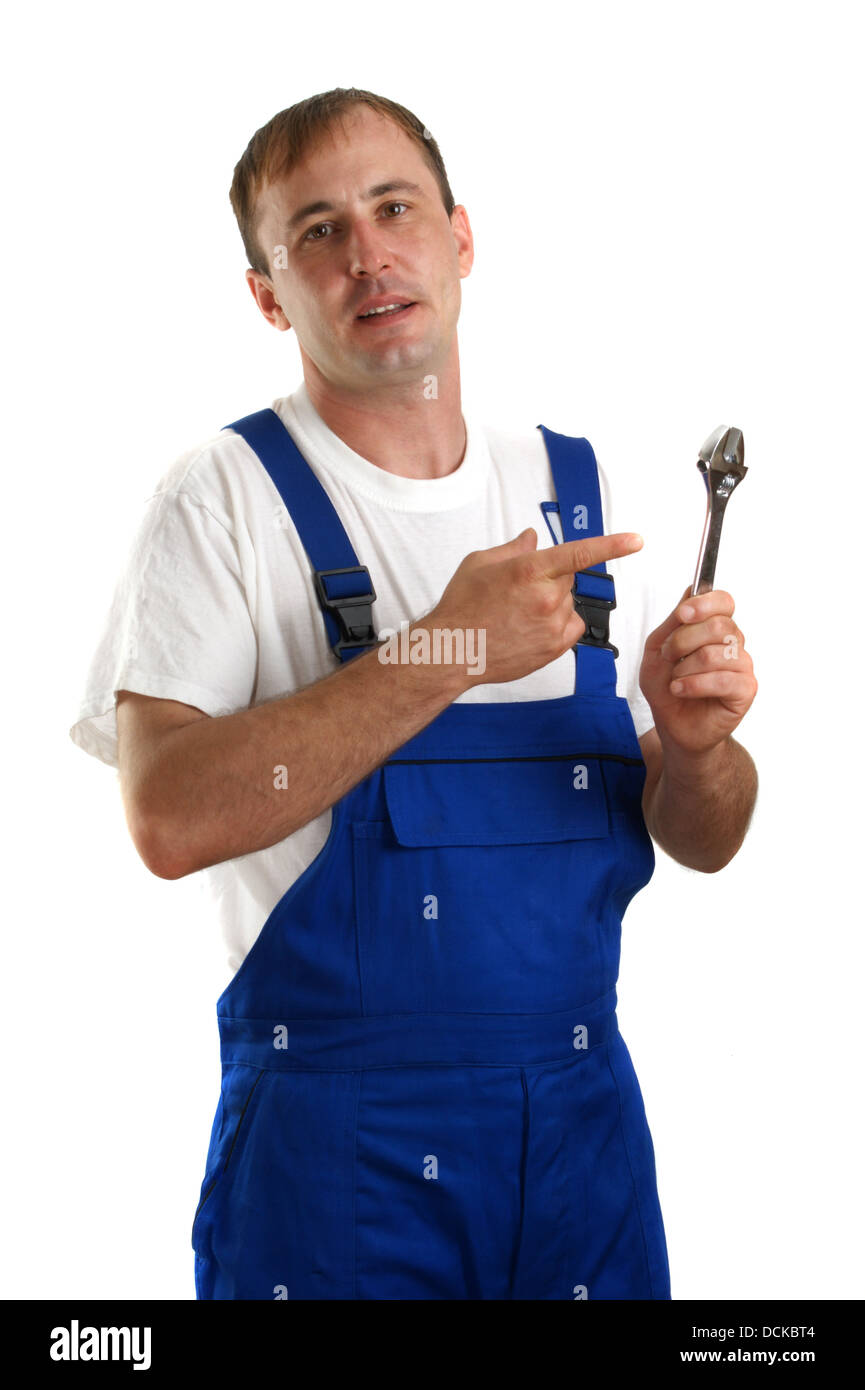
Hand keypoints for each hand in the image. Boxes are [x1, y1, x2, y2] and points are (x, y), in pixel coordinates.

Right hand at [425, 526, 643, 685]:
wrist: (454, 651)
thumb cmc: (462, 607)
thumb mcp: (480, 564)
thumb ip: (513, 548)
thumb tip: (534, 538)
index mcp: (529, 570)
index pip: (579, 553)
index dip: (612, 545)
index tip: (636, 541)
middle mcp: (546, 597)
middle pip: (568, 577)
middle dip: (551, 577)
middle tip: (520, 590)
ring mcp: (553, 624)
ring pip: (568, 602)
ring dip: (552, 602)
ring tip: (518, 614)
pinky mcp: (555, 647)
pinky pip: (571, 625)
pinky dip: (558, 622)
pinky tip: (531, 628)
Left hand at [640, 586, 757, 756]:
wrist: (673, 726)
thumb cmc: (668, 688)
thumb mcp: (657, 651)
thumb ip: (673, 622)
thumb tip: (692, 591)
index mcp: (715, 628)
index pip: (724, 601)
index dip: (705, 603)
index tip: (683, 614)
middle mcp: (733, 643)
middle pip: (719, 625)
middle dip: (683, 641)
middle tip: (668, 656)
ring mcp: (742, 666)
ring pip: (716, 654)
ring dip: (685, 668)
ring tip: (675, 679)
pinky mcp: (746, 690)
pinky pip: (723, 679)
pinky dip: (694, 685)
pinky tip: (681, 690)